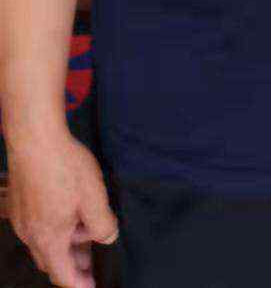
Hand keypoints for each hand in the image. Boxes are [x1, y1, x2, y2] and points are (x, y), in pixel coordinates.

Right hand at [8, 132, 117, 287]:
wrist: (35, 138)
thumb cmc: (64, 167)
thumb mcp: (94, 197)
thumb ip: (103, 224)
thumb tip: (108, 237)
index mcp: (49, 239)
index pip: (63, 275)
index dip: (79, 284)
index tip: (92, 286)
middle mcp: (31, 234)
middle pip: (52, 260)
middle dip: (73, 265)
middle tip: (92, 261)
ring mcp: (23, 219)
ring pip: (45, 242)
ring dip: (66, 243)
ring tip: (87, 232)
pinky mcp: (21, 203)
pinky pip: (39, 225)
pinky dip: (56, 227)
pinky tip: (71, 210)